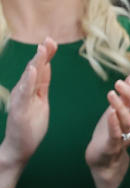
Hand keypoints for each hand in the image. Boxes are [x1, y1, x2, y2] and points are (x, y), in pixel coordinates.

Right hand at [0, 38, 55, 187]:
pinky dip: (27, 80)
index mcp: (31, 90)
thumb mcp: (40, 100)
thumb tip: (46, 65)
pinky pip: (24, 93)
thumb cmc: (30, 125)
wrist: (19, 147)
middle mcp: (23, 92)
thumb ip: (42, 83)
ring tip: (41, 50)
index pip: (40, 69)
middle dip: (42, 55)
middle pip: (34, 70)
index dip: (46, 55)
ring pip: (28, 78)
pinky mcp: (18, 110)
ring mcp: (20, 101)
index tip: (52, 41)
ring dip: (35, 63)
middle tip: (49, 39)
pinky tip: (32, 70)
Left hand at [85, 75, 129, 187]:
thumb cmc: (110, 132)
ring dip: (121, 105)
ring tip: (111, 93)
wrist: (102, 158)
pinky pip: (117, 135)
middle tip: (119, 83)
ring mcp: (125, 137)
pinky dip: (114, 123)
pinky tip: (110, 112)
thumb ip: (127, 95)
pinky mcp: (112, 146)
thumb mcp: (119, 110)